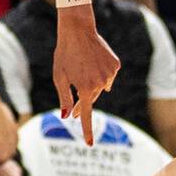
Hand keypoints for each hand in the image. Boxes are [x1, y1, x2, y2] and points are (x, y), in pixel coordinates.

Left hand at [54, 12, 119, 145]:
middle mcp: (100, 83)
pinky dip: (101, 73)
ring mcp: (110, 74)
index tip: (90, 144)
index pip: (86, 115)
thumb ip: (64, 98)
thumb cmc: (64, 54)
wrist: (78, 31)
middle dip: (83, 98)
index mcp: (85, 88)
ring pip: (101, 87)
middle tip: (74, 88)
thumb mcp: (59, 77)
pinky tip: (94, 61)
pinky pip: (108, 76)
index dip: (87, 130)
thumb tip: (66, 116)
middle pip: (92, 99)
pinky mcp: (115, 65)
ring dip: (92, 82)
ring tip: (83, 65)